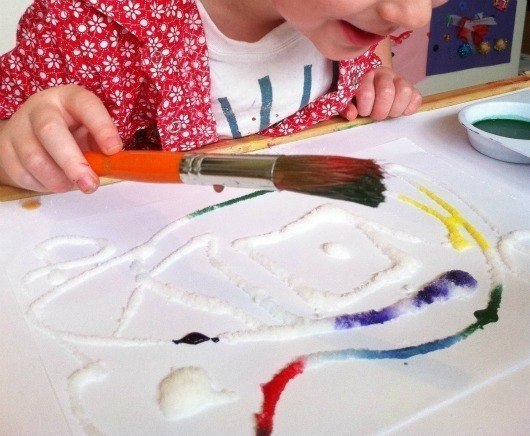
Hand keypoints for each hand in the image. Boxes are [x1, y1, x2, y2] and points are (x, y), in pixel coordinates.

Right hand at [0, 85, 121, 192]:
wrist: (31, 135)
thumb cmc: (71, 132)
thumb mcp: (91, 132)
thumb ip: (103, 146)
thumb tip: (114, 164)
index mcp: (69, 99)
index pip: (85, 104)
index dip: (101, 126)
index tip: (114, 149)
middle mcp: (41, 108)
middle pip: (50, 131)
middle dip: (72, 163)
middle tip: (89, 184)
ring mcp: (19, 128)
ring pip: (34, 159)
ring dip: (58, 180)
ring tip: (74, 184)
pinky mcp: (5, 150)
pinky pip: (24, 174)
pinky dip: (43, 185)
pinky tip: (55, 181)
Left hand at [339, 66, 421, 121]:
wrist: (373, 84)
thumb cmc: (358, 95)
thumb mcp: (347, 100)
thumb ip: (345, 107)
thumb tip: (351, 115)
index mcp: (365, 75)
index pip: (367, 93)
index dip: (365, 108)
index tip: (363, 112)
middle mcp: (384, 74)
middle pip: (387, 92)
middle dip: (380, 111)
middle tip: (376, 115)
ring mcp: (399, 79)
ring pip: (404, 92)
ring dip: (395, 109)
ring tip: (388, 113)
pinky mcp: (412, 87)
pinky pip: (417, 97)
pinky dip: (410, 108)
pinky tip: (400, 111)